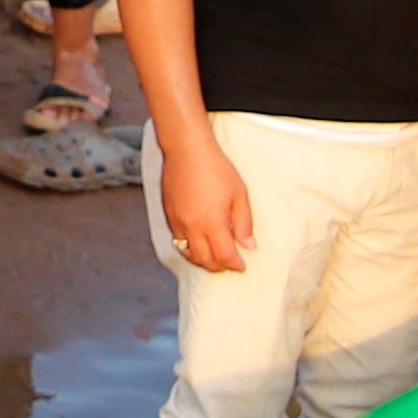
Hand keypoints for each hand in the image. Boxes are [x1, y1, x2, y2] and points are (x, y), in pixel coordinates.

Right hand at [160, 125, 256, 273]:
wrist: (186, 150)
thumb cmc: (215, 168)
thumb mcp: (239, 194)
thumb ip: (243, 223)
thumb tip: (248, 245)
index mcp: (212, 223)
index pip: (224, 256)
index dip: (235, 264)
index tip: (242, 265)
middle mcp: (192, 227)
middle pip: (205, 260)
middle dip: (219, 266)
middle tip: (230, 263)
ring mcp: (178, 222)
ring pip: (189, 254)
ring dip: (203, 261)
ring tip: (214, 257)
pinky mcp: (169, 215)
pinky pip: (178, 241)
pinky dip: (189, 248)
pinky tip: (199, 243)